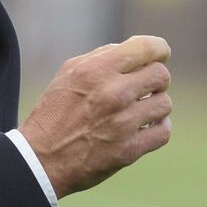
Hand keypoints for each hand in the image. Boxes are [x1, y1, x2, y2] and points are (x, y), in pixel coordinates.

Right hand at [19, 35, 171, 198]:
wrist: (41, 159)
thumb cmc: (54, 112)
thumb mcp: (68, 72)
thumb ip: (101, 57)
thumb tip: (132, 52)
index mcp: (96, 70)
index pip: (145, 47)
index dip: (159, 48)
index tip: (161, 54)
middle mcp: (112, 94)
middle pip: (161, 75)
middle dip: (156, 79)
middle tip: (146, 87)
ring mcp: (123, 124)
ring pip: (164, 103)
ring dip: (156, 105)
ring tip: (142, 109)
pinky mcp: (129, 150)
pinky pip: (163, 132)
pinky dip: (159, 127)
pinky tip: (147, 126)